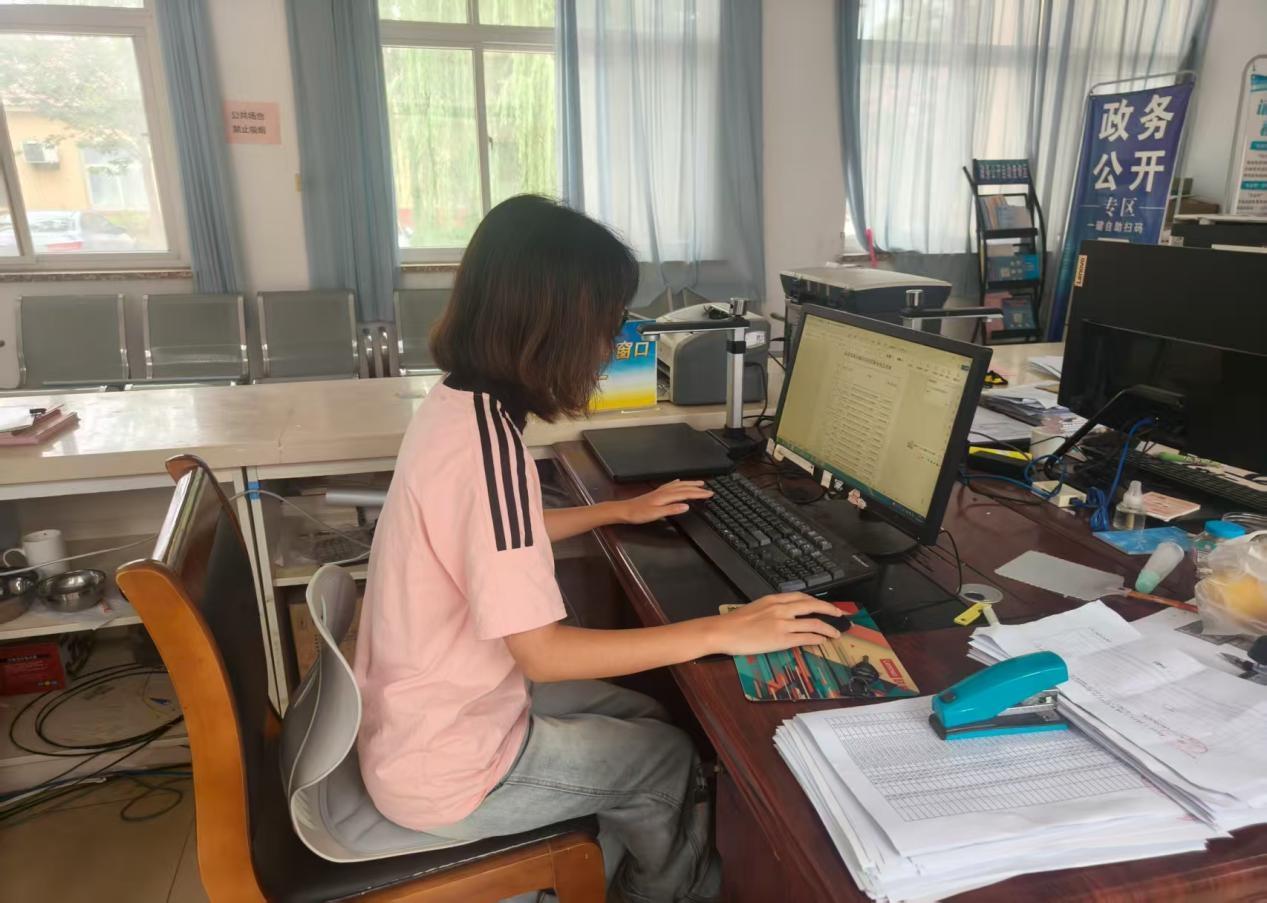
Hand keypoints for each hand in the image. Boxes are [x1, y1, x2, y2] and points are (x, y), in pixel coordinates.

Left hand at [613, 480, 712, 524]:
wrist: (624, 510)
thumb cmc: (638, 514)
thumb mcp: (655, 514)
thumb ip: (671, 509)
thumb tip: (687, 506)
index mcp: (666, 496)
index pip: (686, 494)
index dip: (699, 494)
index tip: (710, 494)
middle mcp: (664, 491)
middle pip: (684, 487)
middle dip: (697, 488)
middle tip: (709, 488)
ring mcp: (660, 491)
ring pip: (678, 485)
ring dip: (689, 484)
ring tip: (699, 483)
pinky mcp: (656, 493)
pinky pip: (671, 485)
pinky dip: (678, 483)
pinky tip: (679, 482)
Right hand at [707, 594, 843, 654]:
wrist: (724, 631)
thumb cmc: (735, 622)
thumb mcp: (756, 607)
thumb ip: (773, 608)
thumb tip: (786, 614)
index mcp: (774, 599)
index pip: (802, 597)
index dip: (818, 601)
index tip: (826, 605)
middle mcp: (781, 608)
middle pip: (813, 606)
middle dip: (830, 610)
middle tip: (840, 615)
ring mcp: (782, 623)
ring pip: (813, 622)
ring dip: (828, 628)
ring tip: (836, 632)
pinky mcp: (781, 638)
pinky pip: (805, 637)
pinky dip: (817, 638)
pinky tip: (823, 640)